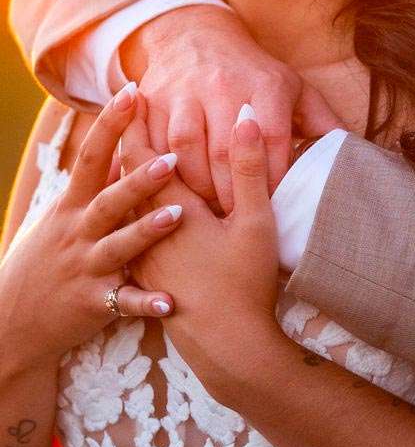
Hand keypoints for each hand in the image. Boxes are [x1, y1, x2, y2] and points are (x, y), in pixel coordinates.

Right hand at [0, 86, 178, 373]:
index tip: (133, 90)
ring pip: (118, 246)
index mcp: (72, 206)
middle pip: (108, 200)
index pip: (91, 156)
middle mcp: (77, 232)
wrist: (11, 321)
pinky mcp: (92, 303)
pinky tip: (170, 303)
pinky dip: (145, 303)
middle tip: (172, 157)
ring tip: (179, 215)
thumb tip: (124, 144)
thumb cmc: (46, 260)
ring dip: (147, 231)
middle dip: (138, 179)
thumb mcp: (62, 216)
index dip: (111, 124)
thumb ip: (94, 184)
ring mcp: (85, 268)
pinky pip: (123, 303)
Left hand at [119, 102, 281, 384]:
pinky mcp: (148, 280)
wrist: (228, 349)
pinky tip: (146, 217)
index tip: (134, 97)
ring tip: (133, 161)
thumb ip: (250, 168)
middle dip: (128, 149)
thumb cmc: (244, 284)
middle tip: (128, 119)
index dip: (137, 124)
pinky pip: (133, 237)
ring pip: (127, 211)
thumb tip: (247, 116)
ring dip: (130, 184)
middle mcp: (147, 231)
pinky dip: (136, 217)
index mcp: (171, 209)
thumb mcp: (256, 222)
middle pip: (127, 181)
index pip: (142, 155)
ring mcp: (144, 258)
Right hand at [121, 5, 339, 210]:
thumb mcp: (293, 88)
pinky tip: (172, 191)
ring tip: (207, 210)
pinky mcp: (150, 100)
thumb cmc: (253, 72)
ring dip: (196, 187)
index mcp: (265, 85)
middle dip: (232, 192)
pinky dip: (158, 171)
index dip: (272, 177)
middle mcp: (222, 85)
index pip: (271, 139)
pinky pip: (149, 142)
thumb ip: (323, 122)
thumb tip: (357, 154)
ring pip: (184, 149)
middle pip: (225, 150)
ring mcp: (182, 92)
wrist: (195, 35)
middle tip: (237, 219)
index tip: (272, 205)